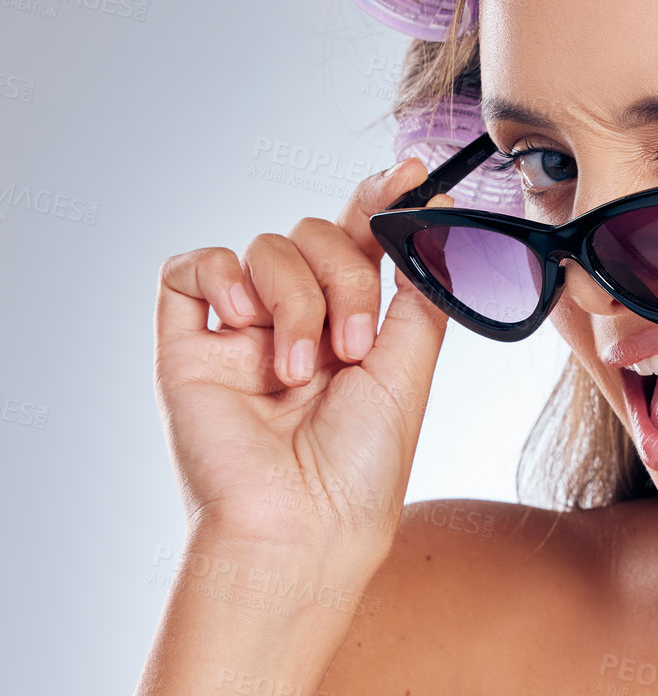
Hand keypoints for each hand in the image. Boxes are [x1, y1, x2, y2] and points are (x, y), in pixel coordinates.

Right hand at [153, 158, 453, 573]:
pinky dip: (224, 279)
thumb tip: (432, 213)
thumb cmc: (362, 464)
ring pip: (266, 246)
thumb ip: (419, 283)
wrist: (302, 524)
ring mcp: (242, 330)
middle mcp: (297, 320)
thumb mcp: (412, 361)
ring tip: (299, 369)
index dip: (381, 200)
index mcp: (353, 322)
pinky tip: (245, 326)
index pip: (361, 238)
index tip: (412, 171)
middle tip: (353, 347)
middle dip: (345, 277)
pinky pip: (194, 267)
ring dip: (296, 299)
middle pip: (318, 233)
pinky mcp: (188, 344)